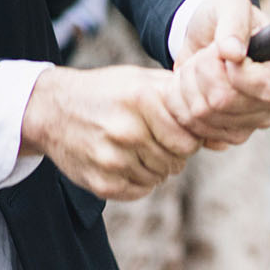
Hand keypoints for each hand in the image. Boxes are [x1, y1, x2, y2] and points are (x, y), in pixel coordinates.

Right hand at [18, 65, 200, 200]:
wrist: (50, 110)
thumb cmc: (104, 92)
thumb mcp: (138, 79)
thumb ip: (177, 95)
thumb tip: (219, 126)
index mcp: (141, 99)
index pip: (190, 139)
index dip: (188, 137)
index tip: (177, 130)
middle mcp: (127, 130)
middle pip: (177, 160)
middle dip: (173, 152)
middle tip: (155, 139)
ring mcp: (113, 160)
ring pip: (160, 177)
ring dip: (155, 166)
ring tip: (135, 146)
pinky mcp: (102, 184)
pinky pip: (140, 190)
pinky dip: (138, 179)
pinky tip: (123, 159)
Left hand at [168, 0, 269, 148]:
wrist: (205, 37)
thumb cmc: (223, 17)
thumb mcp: (228, 6)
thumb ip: (232, 23)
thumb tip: (233, 52)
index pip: (267, 86)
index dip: (235, 72)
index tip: (222, 52)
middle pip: (227, 102)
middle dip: (202, 73)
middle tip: (203, 55)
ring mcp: (257, 119)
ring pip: (207, 116)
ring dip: (189, 87)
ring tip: (195, 68)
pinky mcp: (234, 133)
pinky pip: (199, 131)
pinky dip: (184, 107)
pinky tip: (191, 88)